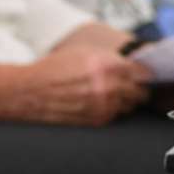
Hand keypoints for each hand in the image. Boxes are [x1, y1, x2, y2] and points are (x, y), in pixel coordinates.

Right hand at [5, 32, 152, 124]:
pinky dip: (112, 110)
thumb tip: (134, 64)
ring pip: (130, 106)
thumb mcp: (85, 54)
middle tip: (129, 86)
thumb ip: (112, 59)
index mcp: (109, 65)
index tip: (143, 75)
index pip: (144, 73)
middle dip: (136, 88)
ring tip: (109, 94)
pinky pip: (116, 116)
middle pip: (140, 91)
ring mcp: (105, 104)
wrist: (29, 91)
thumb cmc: (54, 69)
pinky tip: (99, 103)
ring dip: (125, 101)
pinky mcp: (97, 119)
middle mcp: (110, 86)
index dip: (144, 74)